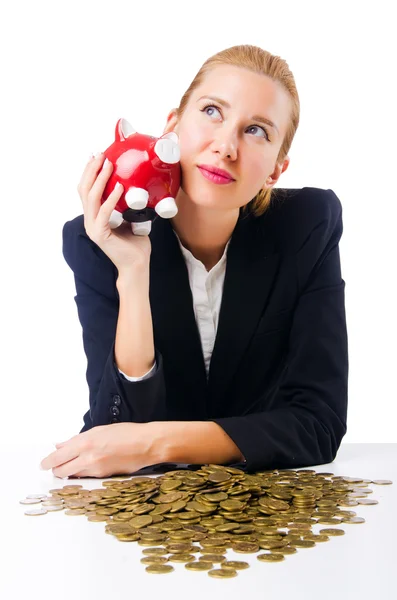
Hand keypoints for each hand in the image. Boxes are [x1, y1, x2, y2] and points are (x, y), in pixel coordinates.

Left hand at [39, 423, 156, 477]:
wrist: (147, 444)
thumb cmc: (127, 433)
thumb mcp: (99, 430)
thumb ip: (77, 439)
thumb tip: (61, 445)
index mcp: (85, 442)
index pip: (57, 457)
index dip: (47, 462)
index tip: (43, 464)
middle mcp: (88, 457)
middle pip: (61, 471)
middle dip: (56, 470)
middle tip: (55, 467)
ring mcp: (96, 469)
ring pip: (73, 475)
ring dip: (69, 472)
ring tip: (72, 465)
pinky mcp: (104, 477)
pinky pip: (86, 477)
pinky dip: (82, 473)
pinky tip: (87, 466)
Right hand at [77, 153, 151, 271]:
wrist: (137, 265)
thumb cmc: (136, 243)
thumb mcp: (131, 218)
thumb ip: (127, 204)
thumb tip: (137, 186)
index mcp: (94, 216)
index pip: (86, 190)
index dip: (89, 172)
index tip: (97, 156)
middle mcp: (90, 220)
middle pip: (84, 190)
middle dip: (92, 170)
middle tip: (101, 155)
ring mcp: (93, 227)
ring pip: (91, 198)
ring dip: (100, 179)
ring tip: (109, 165)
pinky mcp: (100, 234)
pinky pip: (104, 212)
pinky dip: (111, 198)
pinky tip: (120, 186)